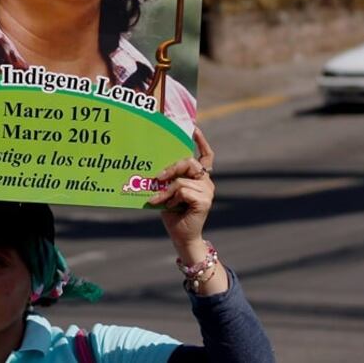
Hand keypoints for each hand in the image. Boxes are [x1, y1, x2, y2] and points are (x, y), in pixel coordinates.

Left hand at [149, 127, 214, 250]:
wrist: (180, 236)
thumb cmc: (172, 212)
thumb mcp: (168, 191)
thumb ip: (168, 178)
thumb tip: (155, 167)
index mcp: (199, 177)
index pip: (206, 155)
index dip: (201, 140)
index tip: (194, 127)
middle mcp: (206, 181)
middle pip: (189, 162)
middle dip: (171, 167)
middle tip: (157, 177)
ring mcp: (207, 190)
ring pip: (182, 180)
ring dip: (165, 191)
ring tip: (158, 200)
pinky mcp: (204, 200)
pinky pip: (182, 191)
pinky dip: (170, 198)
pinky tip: (167, 206)